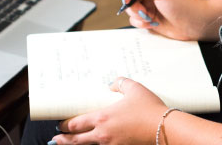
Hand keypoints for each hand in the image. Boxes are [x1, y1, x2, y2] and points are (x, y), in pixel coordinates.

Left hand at [50, 77, 167, 144]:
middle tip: (56, 139)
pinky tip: (95, 143)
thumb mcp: (134, 88)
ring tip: (69, 144)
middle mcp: (104, 134)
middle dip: (64, 140)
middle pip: (77, 140)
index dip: (65, 125)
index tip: (59, 125)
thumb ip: (120, 83)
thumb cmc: (149, 109)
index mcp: (103, 118)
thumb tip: (112, 83)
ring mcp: (112, 144)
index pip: (76, 123)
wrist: (166, 129)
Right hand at [120, 0, 221, 40]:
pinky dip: (142, 24)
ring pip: (131, 11)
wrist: (193, 24)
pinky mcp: (149, 19)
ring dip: (138, 16)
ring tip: (150, 19)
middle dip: (133, 7)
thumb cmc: (182, 5)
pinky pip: (136, 21)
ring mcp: (148, 7)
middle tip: (143, 11)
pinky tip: (153, 24)